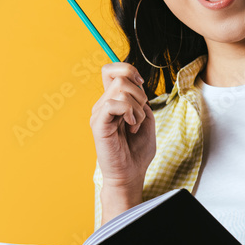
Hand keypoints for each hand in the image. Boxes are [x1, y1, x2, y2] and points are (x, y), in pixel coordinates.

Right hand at [90, 62, 155, 198]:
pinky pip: (113, 104)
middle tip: (139, 116)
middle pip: (120, 77)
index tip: (140, 84)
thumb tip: (138, 86)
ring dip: (137, 107)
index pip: (111, 70)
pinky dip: (129, 113)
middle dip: (140, 94)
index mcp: (112, 102)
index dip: (127, 69)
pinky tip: (130, 127)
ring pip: (121, 89)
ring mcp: (99, 114)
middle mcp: (103, 105)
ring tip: (135, 125)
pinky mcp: (98, 125)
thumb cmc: (137, 152)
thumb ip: (141, 101)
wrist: (130, 175)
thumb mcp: (146, 120)